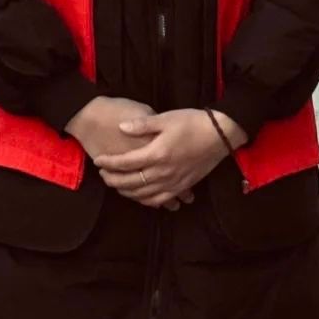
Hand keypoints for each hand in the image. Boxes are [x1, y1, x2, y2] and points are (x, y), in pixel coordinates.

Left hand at [65, 97, 190, 212]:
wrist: (219, 135)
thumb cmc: (192, 122)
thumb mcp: (165, 118)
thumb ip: (142, 125)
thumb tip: (121, 128)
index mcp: (157, 154)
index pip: (126, 163)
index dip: (109, 163)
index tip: (98, 160)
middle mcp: (163, 172)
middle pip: (131, 182)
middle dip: (113, 180)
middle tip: (102, 176)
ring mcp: (173, 182)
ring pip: (144, 195)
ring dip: (127, 192)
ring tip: (117, 186)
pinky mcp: (182, 187)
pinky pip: (160, 200)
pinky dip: (146, 201)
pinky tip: (140, 196)